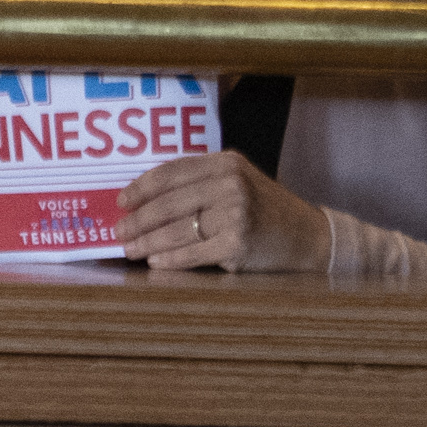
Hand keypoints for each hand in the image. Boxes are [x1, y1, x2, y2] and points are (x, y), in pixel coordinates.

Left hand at [119, 149, 329, 272]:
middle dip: (137, 221)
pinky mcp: (238, 243)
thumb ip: (199, 182)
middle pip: (167, 205)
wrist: (307, 235)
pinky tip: (155, 262)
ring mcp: (236, 214)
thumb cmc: (262, 209)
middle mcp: (230, 184)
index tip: (120, 201)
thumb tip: (142, 199)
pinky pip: (192, 253)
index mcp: (225, 163)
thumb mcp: (236, 181)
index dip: (140, 188)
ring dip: (146, 243)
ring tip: (130, 250)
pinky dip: (169, 260)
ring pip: (175, 231)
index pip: (170, 173)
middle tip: (118, 232)